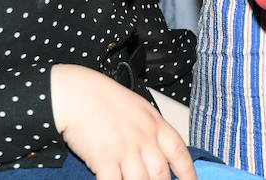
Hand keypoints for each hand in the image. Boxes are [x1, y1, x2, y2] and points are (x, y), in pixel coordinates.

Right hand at [50, 64, 196, 179]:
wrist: (77, 94)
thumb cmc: (104, 99)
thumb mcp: (139, 109)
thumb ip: (151, 129)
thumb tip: (158, 148)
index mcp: (156, 124)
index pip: (179, 153)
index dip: (188, 173)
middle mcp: (144, 138)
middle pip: (161, 173)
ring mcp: (125, 149)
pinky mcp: (104, 158)